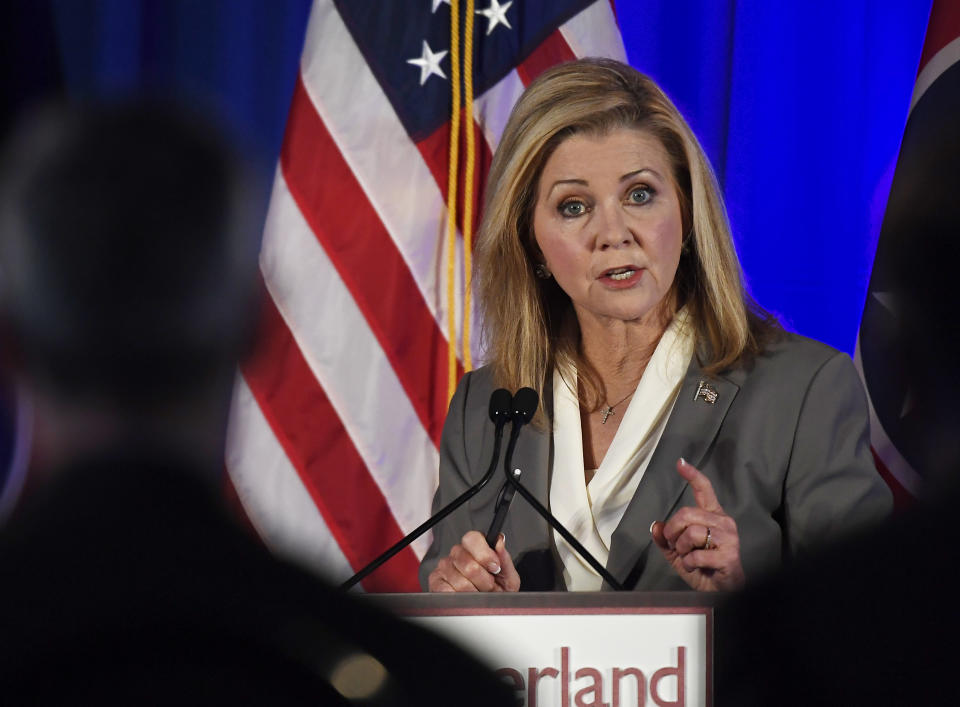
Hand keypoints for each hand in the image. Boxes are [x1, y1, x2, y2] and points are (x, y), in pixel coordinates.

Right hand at [427, 530, 520, 591]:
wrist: (489, 608)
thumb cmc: (498, 591)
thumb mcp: (508, 577)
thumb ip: (504, 559)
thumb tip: (499, 542)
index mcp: (475, 546)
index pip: (472, 538)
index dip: (484, 554)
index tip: (495, 567)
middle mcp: (458, 553)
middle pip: (468, 564)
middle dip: (484, 580)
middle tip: (489, 586)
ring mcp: (444, 566)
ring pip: (460, 582)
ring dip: (474, 592)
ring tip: (479, 593)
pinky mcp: (435, 581)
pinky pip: (447, 591)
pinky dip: (461, 598)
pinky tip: (466, 597)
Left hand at [650, 458, 744, 590]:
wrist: (720, 592)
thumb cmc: (702, 569)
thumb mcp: (677, 553)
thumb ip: (665, 539)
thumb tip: (655, 526)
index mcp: (712, 516)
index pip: (704, 490)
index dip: (693, 476)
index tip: (680, 463)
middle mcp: (723, 522)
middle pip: (686, 513)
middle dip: (673, 531)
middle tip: (677, 546)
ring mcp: (729, 537)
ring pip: (691, 532)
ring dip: (682, 549)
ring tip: (689, 558)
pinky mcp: (729, 555)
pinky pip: (697, 554)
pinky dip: (689, 563)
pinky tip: (697, 567)